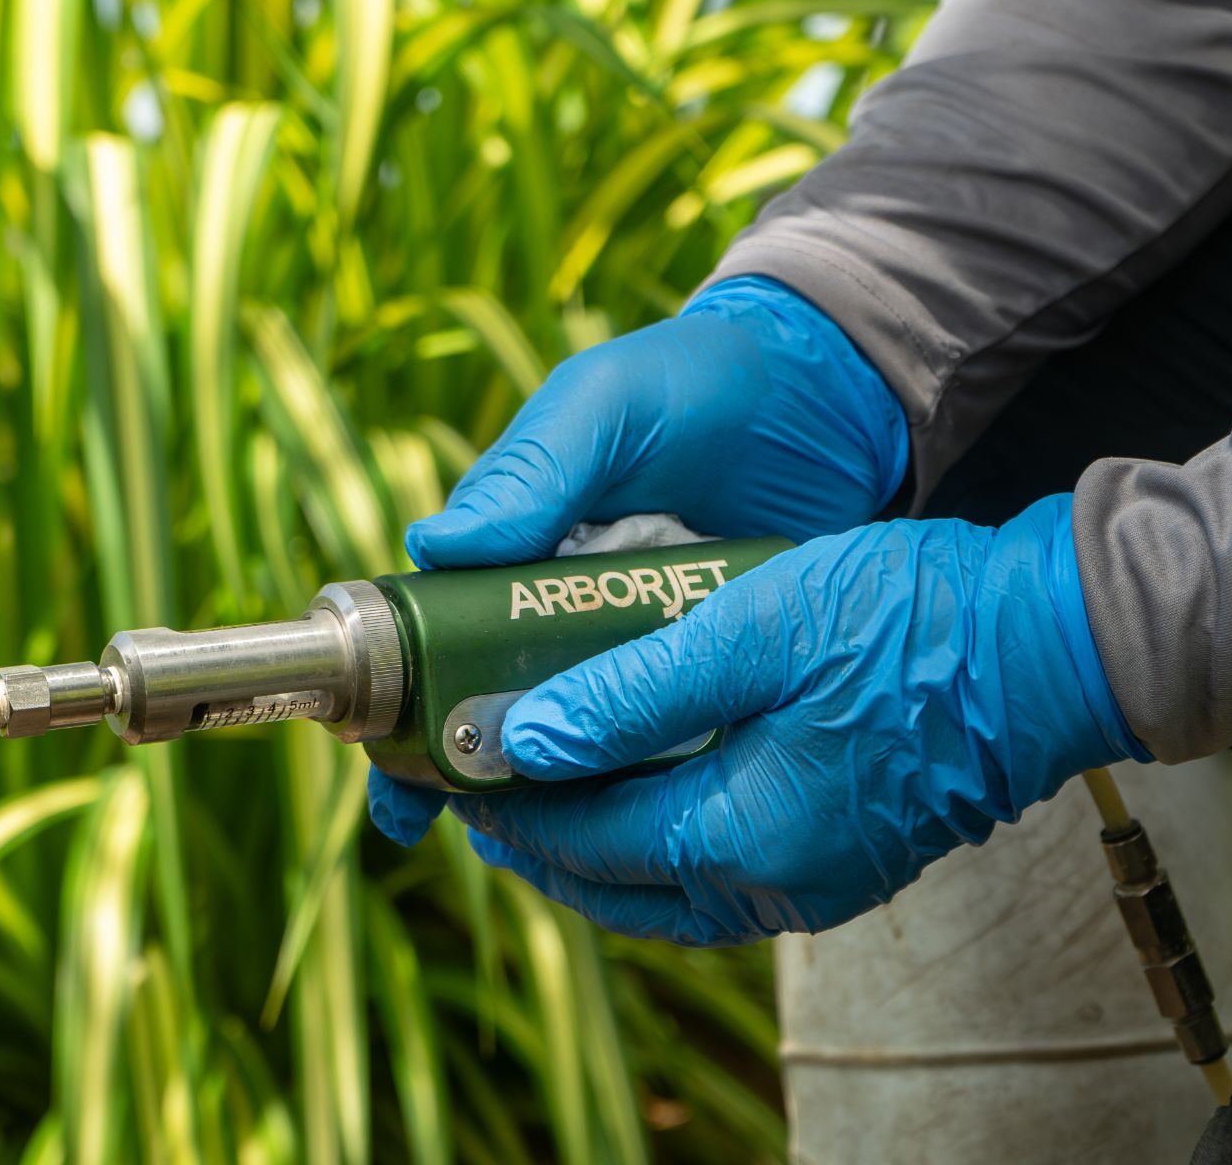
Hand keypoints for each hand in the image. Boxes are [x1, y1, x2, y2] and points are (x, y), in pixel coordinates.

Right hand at [371, 276, 908, 845]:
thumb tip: (435, 546)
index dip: (405, 710)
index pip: (435, 636)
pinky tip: (630, 830)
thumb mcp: (609, 405)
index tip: (394, 780)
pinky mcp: (708, 665)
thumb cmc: (702, 382)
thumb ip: (537, 468)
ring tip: (529, 850)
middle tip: (444, 831)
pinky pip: (662, 733)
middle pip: (496, 702)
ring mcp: (637, 641)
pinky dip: (639, 778)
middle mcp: (562, 603)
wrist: (837, 393)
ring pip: (575, 731)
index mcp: (514, 544)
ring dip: (546, 790)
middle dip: (462, 775)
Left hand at [447, 495, 1148, 945]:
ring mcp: (823, 881)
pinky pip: (728, 876)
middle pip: (619, 884)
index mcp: (742, 835)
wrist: (1058, 644)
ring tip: (553, 790)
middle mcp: (777, 884)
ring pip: (672, 889)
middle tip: (486, 788)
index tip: (453, 765)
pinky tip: (654, 792)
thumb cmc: (911, 619)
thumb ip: (630, 693)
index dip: (510, 803)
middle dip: (543, 843)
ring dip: (603, 849)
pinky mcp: (854, 859)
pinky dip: (668, 844)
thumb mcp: (753, 632)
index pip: (583, 838)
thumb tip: (520, 740)